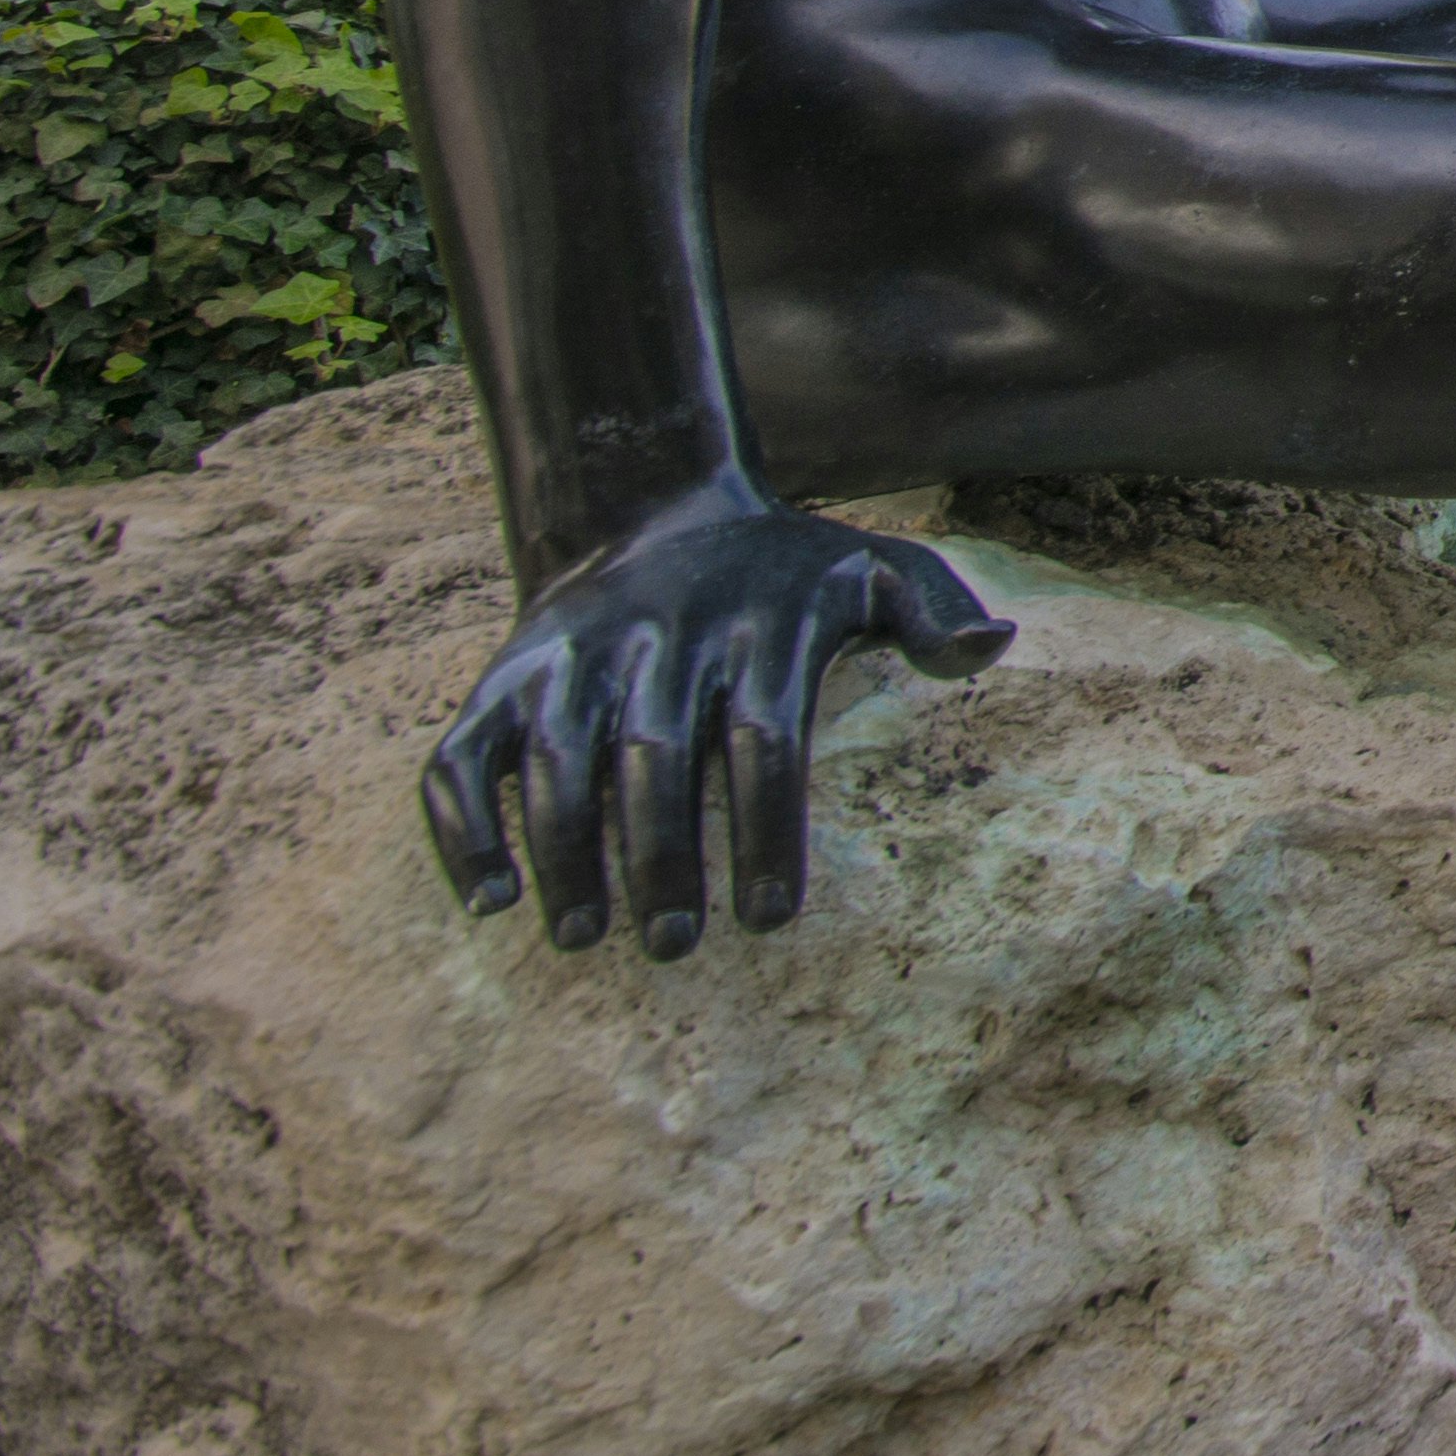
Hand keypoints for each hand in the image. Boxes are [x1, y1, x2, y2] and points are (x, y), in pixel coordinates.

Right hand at [422, 484, 1013, 957]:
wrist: (653, 510)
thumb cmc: (784, 574)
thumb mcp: (870, 569)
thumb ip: (931, 609)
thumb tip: (995, 645)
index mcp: (756, 627)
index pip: (763, 737)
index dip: (764, 829)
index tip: (769, 920)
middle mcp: (658, 638)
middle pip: (655, 755)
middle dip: (660, 856)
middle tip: (674, 945)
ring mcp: (571, 657)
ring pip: (554, 758)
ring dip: (562, 851)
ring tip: (585, 938)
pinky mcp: (501, 678)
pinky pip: (461, 756)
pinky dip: (463, 827)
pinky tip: (488, 900)